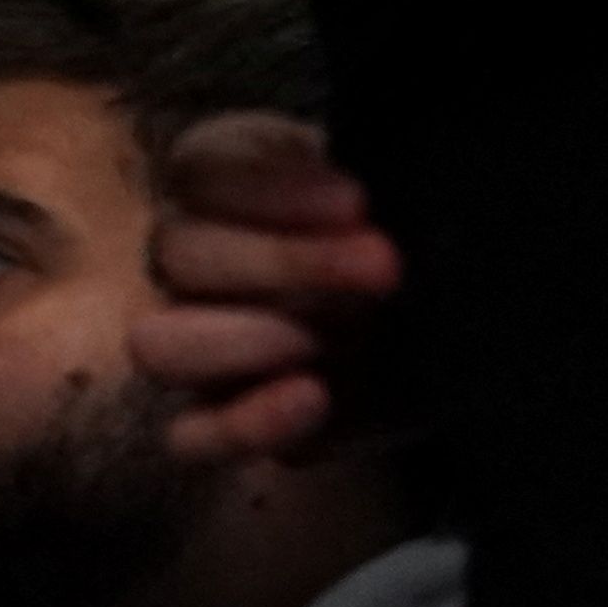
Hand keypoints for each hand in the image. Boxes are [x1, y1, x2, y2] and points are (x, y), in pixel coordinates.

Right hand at [138, 111, 400, 464]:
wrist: (451, 335)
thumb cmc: (414, 246)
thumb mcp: (404, 192)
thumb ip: (376, 178)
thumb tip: (362, 201)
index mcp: (227, 187)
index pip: (199, 170)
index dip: (266, 188)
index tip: (357, 203)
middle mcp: (193, 265)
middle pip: (178, 252)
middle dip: (281, 261)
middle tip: (380, 268)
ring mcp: (193, 347)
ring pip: (156, 344)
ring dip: (235, 341)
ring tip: (315, 343)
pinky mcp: (217, 422)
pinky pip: (189, 436)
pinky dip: (243, 423)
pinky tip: (311, 399)